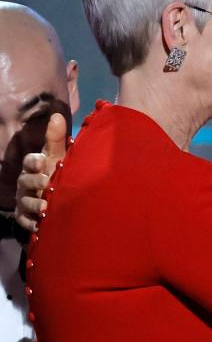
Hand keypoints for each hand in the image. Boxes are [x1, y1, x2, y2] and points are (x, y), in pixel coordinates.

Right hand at [15, 114, 67, 232]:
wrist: (54, 202)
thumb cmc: (56, 173)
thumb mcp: (57, 157)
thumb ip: (56, 139)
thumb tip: (57, 115)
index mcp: (34, 167)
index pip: (30, 161)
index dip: (33, 161)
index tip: (41, 162)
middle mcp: (26, 183)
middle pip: (26, 181)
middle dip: (35, 182)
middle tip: (46, 183)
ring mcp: (25, 201)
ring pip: (26, 202)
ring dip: (34, 205)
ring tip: (46, 208)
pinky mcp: (26, 218)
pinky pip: (25, 222)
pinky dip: (32, 224)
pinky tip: (40, 226)